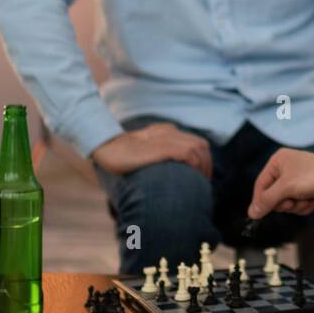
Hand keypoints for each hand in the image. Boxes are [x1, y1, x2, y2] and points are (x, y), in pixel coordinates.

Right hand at [90, 123, 212, 179]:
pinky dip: (194, 164)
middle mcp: (169, 132)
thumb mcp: (145, 151)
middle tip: (204, 181)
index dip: (204, 159)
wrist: (106, 147)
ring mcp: (166, 139)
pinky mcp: (161, 148)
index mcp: (166, 131)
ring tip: (200, 181)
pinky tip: (192, 176)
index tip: (203, 176)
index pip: (196, 142)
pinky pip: (187, 153)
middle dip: (207, 164)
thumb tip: (169, 174)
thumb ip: (158, 155)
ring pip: (197, 149)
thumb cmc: (122, 155)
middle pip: (201, 145)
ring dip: (202, 166)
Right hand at [250, 149, 313, 218]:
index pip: (260, 184)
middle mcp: (286, 170)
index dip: (260, 200)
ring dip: (295, 206)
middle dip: (284, 203)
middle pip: (272, 196)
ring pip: (285, 203)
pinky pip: (297, 205)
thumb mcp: (287, 188)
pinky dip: (304, 207)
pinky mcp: (307, 191)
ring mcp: (297, 181)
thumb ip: (267, 200)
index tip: (258, 215)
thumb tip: (252, 213)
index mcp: (278, 161)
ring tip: (306, 198)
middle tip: (293, 200)